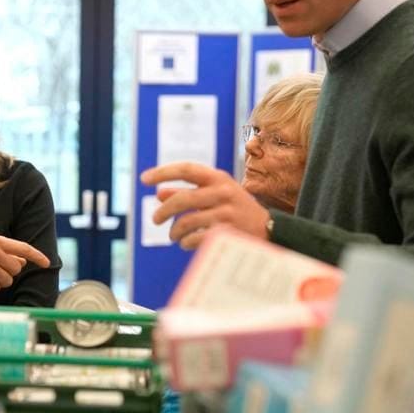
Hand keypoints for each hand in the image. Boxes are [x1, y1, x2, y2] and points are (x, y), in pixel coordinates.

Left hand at [140, 162, 270, 248]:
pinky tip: (186, 243)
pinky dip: (186, 243)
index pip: (187, 169)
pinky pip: (195, 238)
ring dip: (174, 231)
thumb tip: (159, 194)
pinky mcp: (228, 233)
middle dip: (163, 212)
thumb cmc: (235, 209)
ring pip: (186, 222)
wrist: (269, 229)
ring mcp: (227, 213)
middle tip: (155, 220)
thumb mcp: (214, 195)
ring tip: (174, 236)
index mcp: (218, 178)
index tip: (144, 179)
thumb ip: (187, 193)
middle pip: (182, 199)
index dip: (163, 172)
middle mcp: (223, 192)